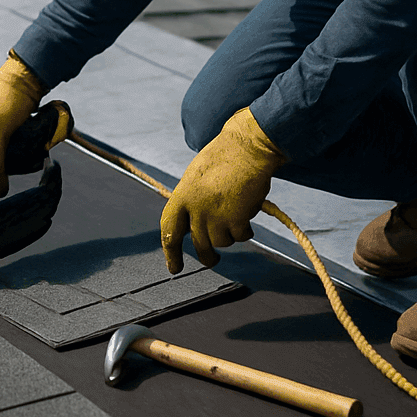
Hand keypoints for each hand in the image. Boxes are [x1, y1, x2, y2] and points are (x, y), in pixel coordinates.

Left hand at [159, 107, 285, 272]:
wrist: (247, 148)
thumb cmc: (225, 158)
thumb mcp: (197, 178)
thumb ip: (193, 200)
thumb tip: (194, 224)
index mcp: (182, 195)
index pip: (169, 229)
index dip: (170, 251)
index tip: (174, 268)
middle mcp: (195, 209)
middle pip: (199, 245)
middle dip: (207, 258)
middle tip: (212, 261)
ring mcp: (215, 215)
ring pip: (222, 242)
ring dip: (231, 234)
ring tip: (237, 215)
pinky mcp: (236, 220)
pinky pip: (241, 236)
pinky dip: (246, 230)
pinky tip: (248, 214)